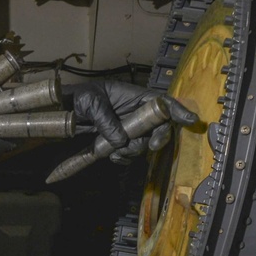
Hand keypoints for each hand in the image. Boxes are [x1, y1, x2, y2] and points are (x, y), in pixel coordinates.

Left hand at [66, 78, 196, 161]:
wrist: (65, 110)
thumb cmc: (79, 97)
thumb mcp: (91, 102)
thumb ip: (105, 120)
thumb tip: (119, 140)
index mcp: (134, 98)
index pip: (162, 103)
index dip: (178, 111)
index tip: (190, 120)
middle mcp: (136, 114)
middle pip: (158, 129)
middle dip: (156, 138)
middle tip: (151, 145)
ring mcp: (129, 129)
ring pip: (143, 145)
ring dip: (132, 151)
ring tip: (113, 150)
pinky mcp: (119, 142)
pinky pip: (129, 154)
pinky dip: (122, 158)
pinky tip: (111, 155)